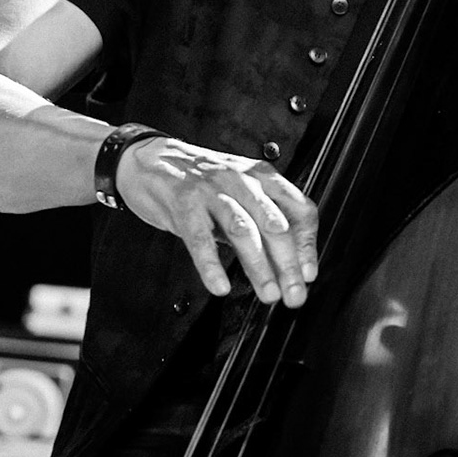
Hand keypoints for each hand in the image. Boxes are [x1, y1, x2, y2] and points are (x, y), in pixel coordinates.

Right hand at [115, 136, 319, 307]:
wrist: (148, 161)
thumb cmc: (198, 183)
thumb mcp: (239, 195)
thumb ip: (262, 223)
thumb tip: (291, 264)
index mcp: (261, 176)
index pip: (298, 209)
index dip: (307, 245)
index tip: (309, 274)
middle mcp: (241, 180)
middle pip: (275, 224)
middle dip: (289, 265)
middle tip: (294, 295)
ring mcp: (212, 190)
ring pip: (243, 230)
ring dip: (259, 266)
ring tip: (268, 294)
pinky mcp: (184, 203)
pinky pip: (200, 239)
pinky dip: (212, 266)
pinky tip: (220, 285)